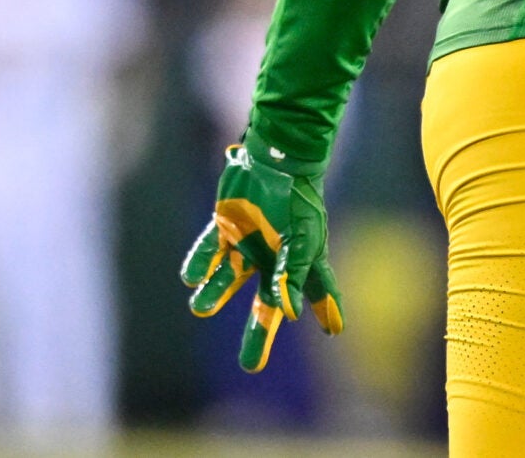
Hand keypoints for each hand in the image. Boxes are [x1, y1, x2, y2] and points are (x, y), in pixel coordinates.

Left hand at [180, 139, 344, 371]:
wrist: (274, 158)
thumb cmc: (296, 199)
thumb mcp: (301, 239)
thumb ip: (293, 275)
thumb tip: (288, 313)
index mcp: (301, 258)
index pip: (318, 290)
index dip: (327, 309)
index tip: (334, 331)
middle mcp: (274, 255)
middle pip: (266, 303)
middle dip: (258, 332)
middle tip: (251, 367)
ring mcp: (248, 241)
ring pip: (228, 279)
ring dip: (213, 294)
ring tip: (199, 306)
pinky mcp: (225, 225)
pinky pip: (209, 251)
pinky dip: (199, 264)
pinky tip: (189, 277)